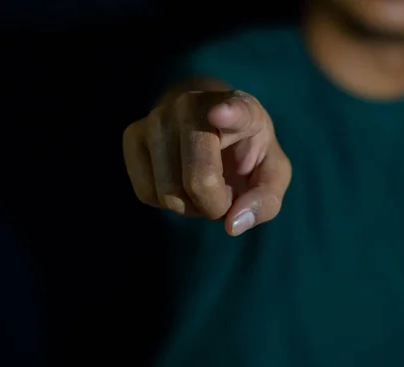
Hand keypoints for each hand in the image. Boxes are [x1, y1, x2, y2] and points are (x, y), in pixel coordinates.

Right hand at [123, 89, 291, 235]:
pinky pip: (147, 193)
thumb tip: (232, 224)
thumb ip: (264, 201)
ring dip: (191, 206)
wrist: (208, 125)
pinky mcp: (132, 135)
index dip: (230, 113)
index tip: (221, 112)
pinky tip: (180, 182)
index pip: (236, 110)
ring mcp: (157, 117)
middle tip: (225, 196)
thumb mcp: (271, 174)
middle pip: (199, 180)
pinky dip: (167, 202)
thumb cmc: (245, 152)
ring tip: (202, 183)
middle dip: (215, 206)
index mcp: (242, 109)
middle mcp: (193, 106)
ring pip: (169, 194)